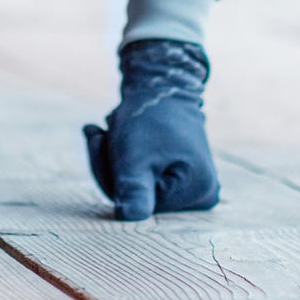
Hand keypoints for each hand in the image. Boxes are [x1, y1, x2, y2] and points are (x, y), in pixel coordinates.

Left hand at [82, 38, 219, 220]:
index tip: (97, 137)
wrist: (161, 83)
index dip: (109, 174)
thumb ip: (132, 187)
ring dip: (112, 161)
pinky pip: (143, 181)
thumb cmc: (149, 116)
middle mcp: (202, 195)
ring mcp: (194, 188)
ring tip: (108, 129)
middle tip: (98, 132)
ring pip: (137, 189)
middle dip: (109, 167)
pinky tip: (115, 136)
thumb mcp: (134, 154)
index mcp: (198, 192)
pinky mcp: (182, 178)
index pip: (139, 204)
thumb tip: (129, 217)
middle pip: (139, 198)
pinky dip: (124, 161)